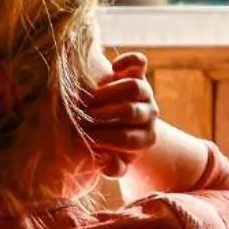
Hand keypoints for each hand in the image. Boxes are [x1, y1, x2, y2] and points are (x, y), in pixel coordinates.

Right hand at [80, 52, 158, 177]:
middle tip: (79, 117)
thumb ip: (112, 168)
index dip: (102, 137)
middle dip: (101, 115)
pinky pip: (139, 62)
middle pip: (130, 112)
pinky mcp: (138, 73)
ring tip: (85, 99)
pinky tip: (113, 68)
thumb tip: (107, 162)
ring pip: (135, 87)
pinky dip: (128, 61)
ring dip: (108, 93)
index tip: (80, 137)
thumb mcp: (114, 162)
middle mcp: (150, 114)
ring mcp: (146, 92)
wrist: (122, 124)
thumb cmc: (113, 146)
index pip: (126, 139)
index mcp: (146, 139)